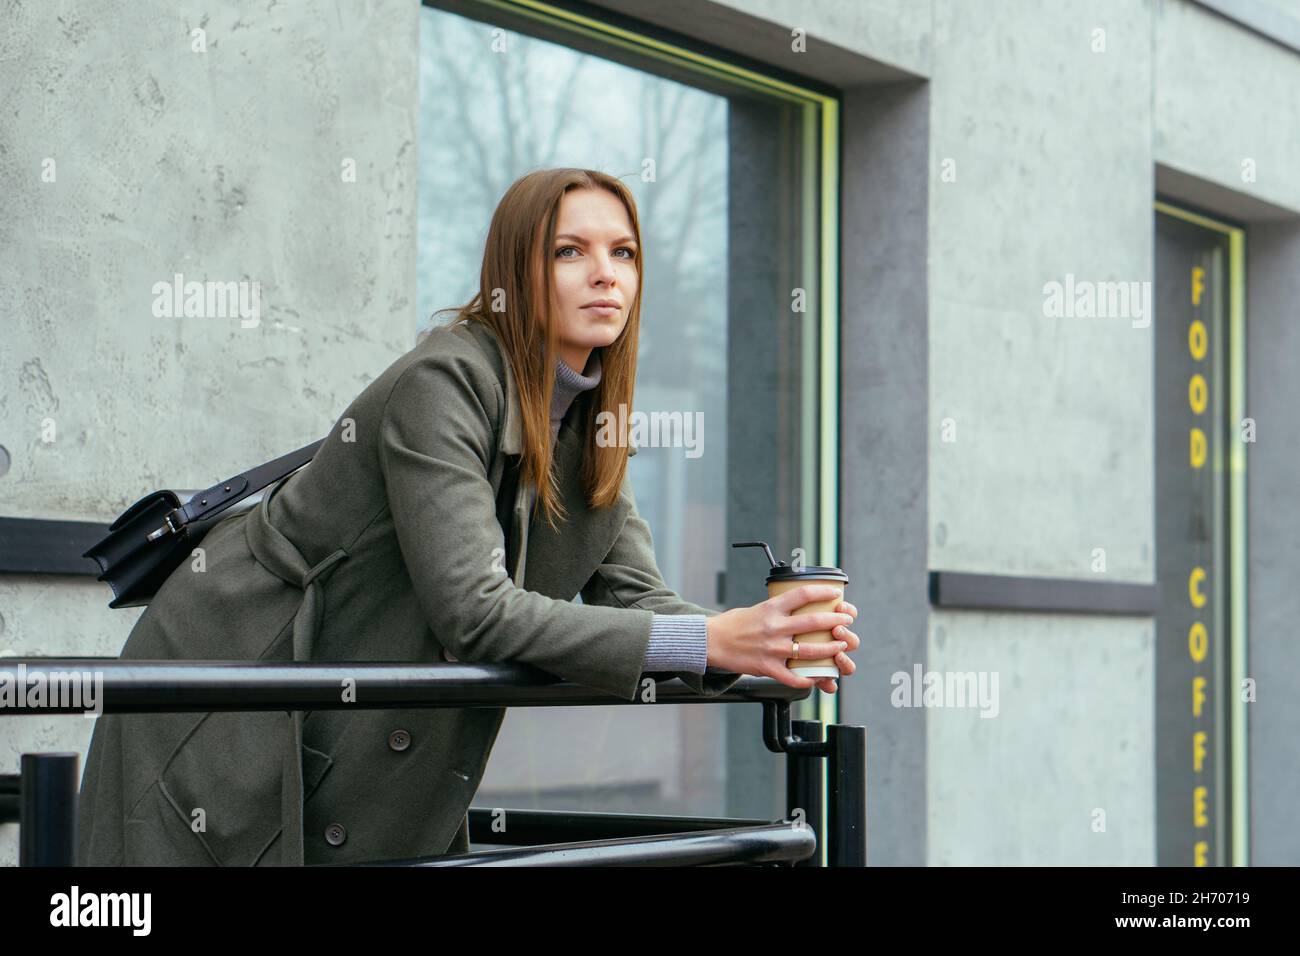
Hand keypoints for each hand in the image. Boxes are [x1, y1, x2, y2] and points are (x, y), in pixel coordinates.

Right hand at [705, 585, 858, 691]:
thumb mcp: (757, 608)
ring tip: (840, 646)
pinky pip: (793, 677)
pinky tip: (817, 677)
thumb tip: (797, 609)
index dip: (823, 592)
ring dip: (830, 648)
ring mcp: (772, 649)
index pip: (803, 594)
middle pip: (813, 621)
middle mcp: (774, 627)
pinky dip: (808, 679)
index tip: (836, 593)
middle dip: (835, 620)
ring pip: (809, 650)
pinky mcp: (767, 667)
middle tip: (846, 621)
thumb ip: (777, 611)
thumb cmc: (732, 624)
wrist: (711, 641)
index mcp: (771, 608)